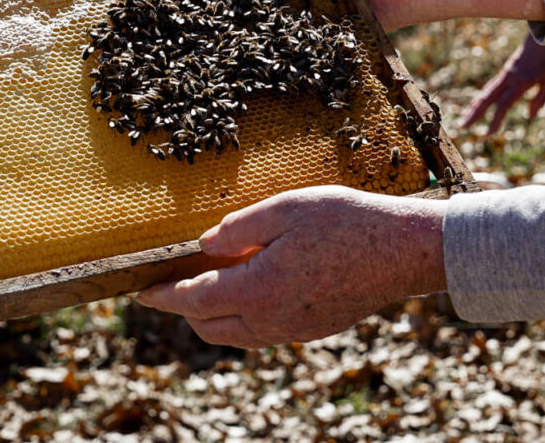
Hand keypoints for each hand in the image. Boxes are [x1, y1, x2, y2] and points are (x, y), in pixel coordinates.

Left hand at [136, 186, 446, 347]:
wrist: (404, 251)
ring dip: (212, 318)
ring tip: (204, 291)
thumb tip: (204, 244)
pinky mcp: (314, 330)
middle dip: (182, 310)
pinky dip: (243, 321)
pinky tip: (250, 294)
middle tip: (168, 289)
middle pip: (208, 327)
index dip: (162, 295)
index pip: (193, 299)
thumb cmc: (348, 221)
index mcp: (257, 290)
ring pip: (236, 336)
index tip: (140, 292)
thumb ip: (240, 227)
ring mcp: (294, 330)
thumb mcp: (287, 208)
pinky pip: (263, 334)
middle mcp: (270, 320)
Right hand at [461, 38, 544, 134]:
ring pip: (486, 92)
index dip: (495, 119)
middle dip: (474, 113)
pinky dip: (482, 99)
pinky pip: (491, 88)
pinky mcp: (505, 73)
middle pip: (487, 98)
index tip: (488, 133)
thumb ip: (540, 98)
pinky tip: (478, 106)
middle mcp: (508, 79)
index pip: (503, 104)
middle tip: (462, 127)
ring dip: (474, 107)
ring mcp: (505, 75)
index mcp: (520, 82)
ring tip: (464, 120)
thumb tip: (529, 116)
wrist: (542, 35)